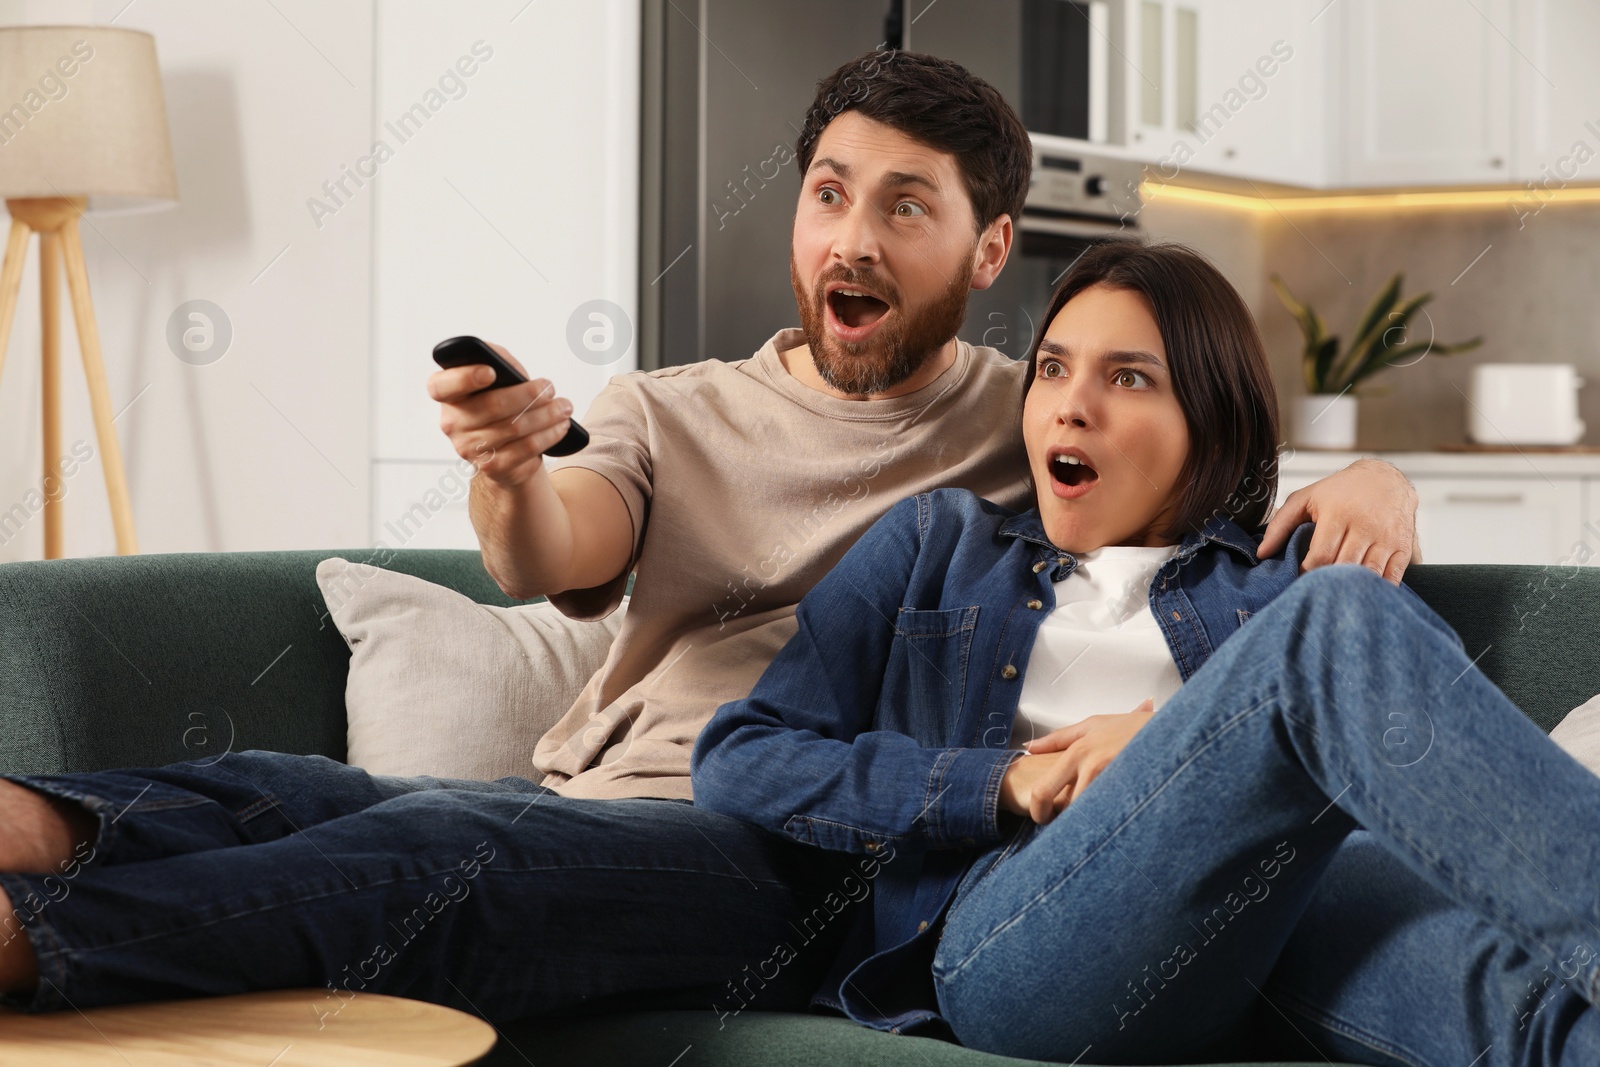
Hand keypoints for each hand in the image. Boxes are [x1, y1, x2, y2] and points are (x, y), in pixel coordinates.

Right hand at [428, 342, 573, 488]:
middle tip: (550, 389)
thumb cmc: (501, 402)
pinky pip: (526, 449)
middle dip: (529, 395)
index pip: (440, 386)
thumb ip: (496, 360)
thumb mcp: (498, 378)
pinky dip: (549, 435)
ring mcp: (469, 449)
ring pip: (515, 428)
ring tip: (564, 407)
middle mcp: (452, 423)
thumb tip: (501, 361)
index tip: (491, 371)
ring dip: (547, 416)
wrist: (506, 448)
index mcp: (447, 396)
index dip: (463, 378)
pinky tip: (561, 426)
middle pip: (493, 406)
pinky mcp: (491, 468)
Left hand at [1000, 698, 1154, 824]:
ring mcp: (1114, 783)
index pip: (1044, 790)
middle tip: (1068, 829)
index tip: (1042, 819)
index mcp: (1079, 752)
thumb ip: (1058, 738)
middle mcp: (1093, 768)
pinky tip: (1115, 823)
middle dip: (1064, 823)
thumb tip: (1028, 748)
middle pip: (1065, 810)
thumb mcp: (1093, 725)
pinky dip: (1109, 824)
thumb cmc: (1133, 728)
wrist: (1175, 731)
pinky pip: (1111, 818)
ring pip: (1087, 816)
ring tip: (1096, 825)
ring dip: (1088, 824)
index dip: (1038, 811)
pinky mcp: (1133, 796)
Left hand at [1256, 458, 1417, 584]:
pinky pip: (1392, 577)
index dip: (1308, 574)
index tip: (1299, 580)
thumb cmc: (1339, 492)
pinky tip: (1362, 595)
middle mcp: (1366, 525)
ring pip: (1369, 574)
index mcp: (1338, 514)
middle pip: (1344, 568)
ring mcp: (1387, 537)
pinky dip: (1377, 590)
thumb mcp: (1306, 499)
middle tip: (1316, 592)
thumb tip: (1261, 554)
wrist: (1386, 479)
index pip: (1321, 556)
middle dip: (1328, 584)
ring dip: (1351, 590)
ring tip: (1335, 597)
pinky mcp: (1404, 547)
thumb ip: (1280, 524)